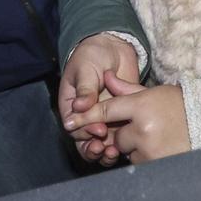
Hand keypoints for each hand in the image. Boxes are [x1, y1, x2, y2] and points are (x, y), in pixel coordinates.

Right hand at [59, 33, 141, 160]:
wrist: (113, 47)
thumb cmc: (92, 56)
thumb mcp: (85, 69)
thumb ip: (85, 89)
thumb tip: (79, 107)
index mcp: (71, 107)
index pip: (74, 128)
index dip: (85, 133)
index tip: (98, 130)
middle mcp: (85, 118)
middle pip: (85, 143)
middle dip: (94, 149)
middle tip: (106, 149)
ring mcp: (103, 120)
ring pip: (101, 146)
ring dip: (106, 152)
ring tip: (115, 152)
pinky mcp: (119, 119)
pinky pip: (118, 138)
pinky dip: (121, 145)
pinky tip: (128, 144)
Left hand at [93, 71, 190, 162]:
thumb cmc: (180, 105)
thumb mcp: (153, 92)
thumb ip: (126, 88)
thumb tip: (106, 76)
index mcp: (142, 106)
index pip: (107, 111)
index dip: (88, 116)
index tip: (71, 123)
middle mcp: (144, 129)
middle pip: (115, 137)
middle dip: (122, 134)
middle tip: (142, 126)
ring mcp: (150, 150)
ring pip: (127, 152)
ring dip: (133, 147)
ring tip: (155, 136)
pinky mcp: (156, 165)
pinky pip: (138, 163)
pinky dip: (143, 157)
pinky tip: (159, 147)